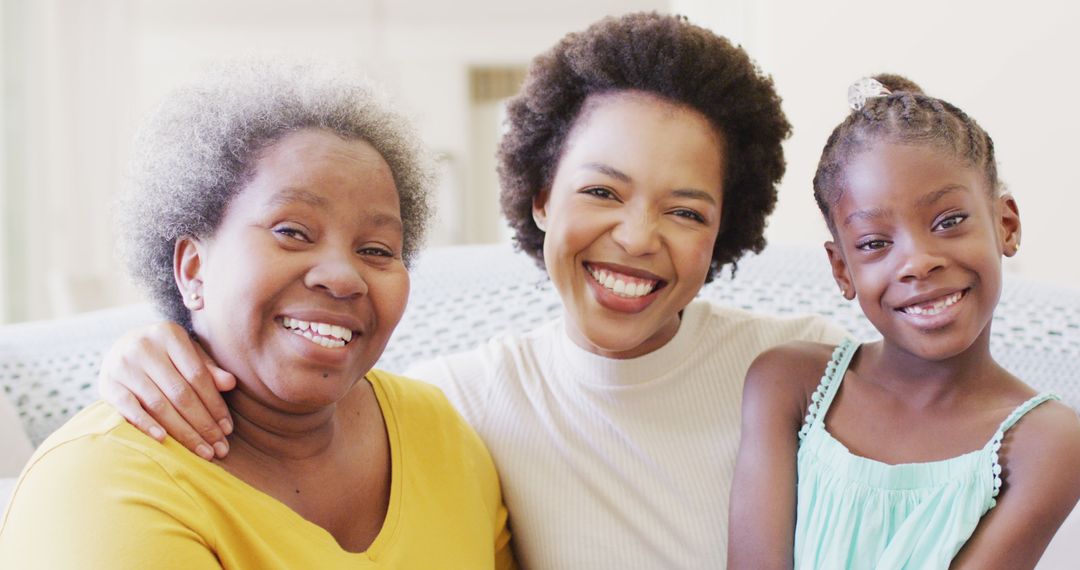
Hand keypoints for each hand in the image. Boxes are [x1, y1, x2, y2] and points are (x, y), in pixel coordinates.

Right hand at [97, 322, 235, 459]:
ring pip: (158, 404)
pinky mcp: (107, 383)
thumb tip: (230, 384)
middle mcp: (143, 346)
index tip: (228, 429)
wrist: (121, 347)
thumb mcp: (188, 354)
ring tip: (202, 451)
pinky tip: (164, 440)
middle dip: (203, 424)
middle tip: (219, 448)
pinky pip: (129, 408)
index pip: (197, 376)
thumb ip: (208, 369)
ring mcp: (122, 365)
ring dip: (183, 432)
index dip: (215, 404)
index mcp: (169, 334)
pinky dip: (146, 425)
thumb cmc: (165, 354)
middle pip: (180, 393)